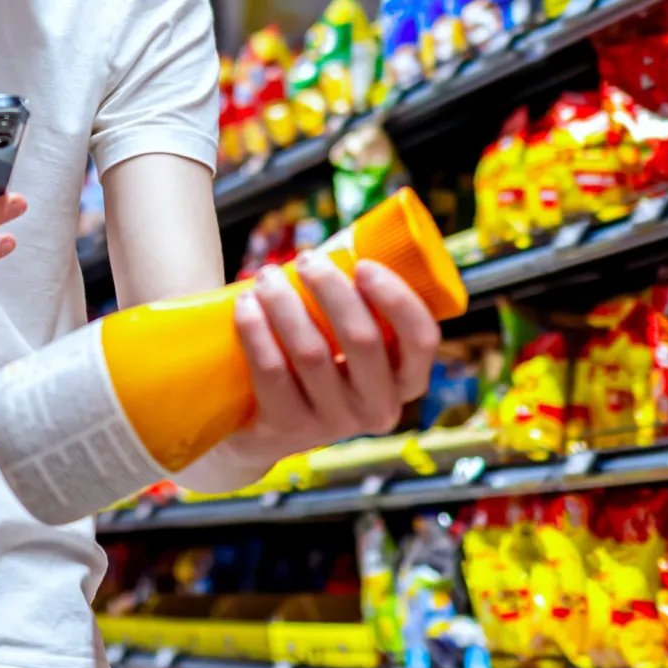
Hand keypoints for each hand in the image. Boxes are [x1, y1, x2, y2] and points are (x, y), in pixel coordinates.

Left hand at [221, 252, 440, 479]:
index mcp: (405, 380)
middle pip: (362, 339)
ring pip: (311, 353)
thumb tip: (344, 238)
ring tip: (266, 277)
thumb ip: (359, 302)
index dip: (396, 298)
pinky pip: (273, 373)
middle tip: (305, 259)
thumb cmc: (319, 361)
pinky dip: (256, 331)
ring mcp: (335, 424)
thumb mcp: (351, 342)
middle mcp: (379, 408)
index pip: (421, 339)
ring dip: (285, 303)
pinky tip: (245, 306)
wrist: (268, 428)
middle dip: (330, 288)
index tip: (363, 264)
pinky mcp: (291, 429)